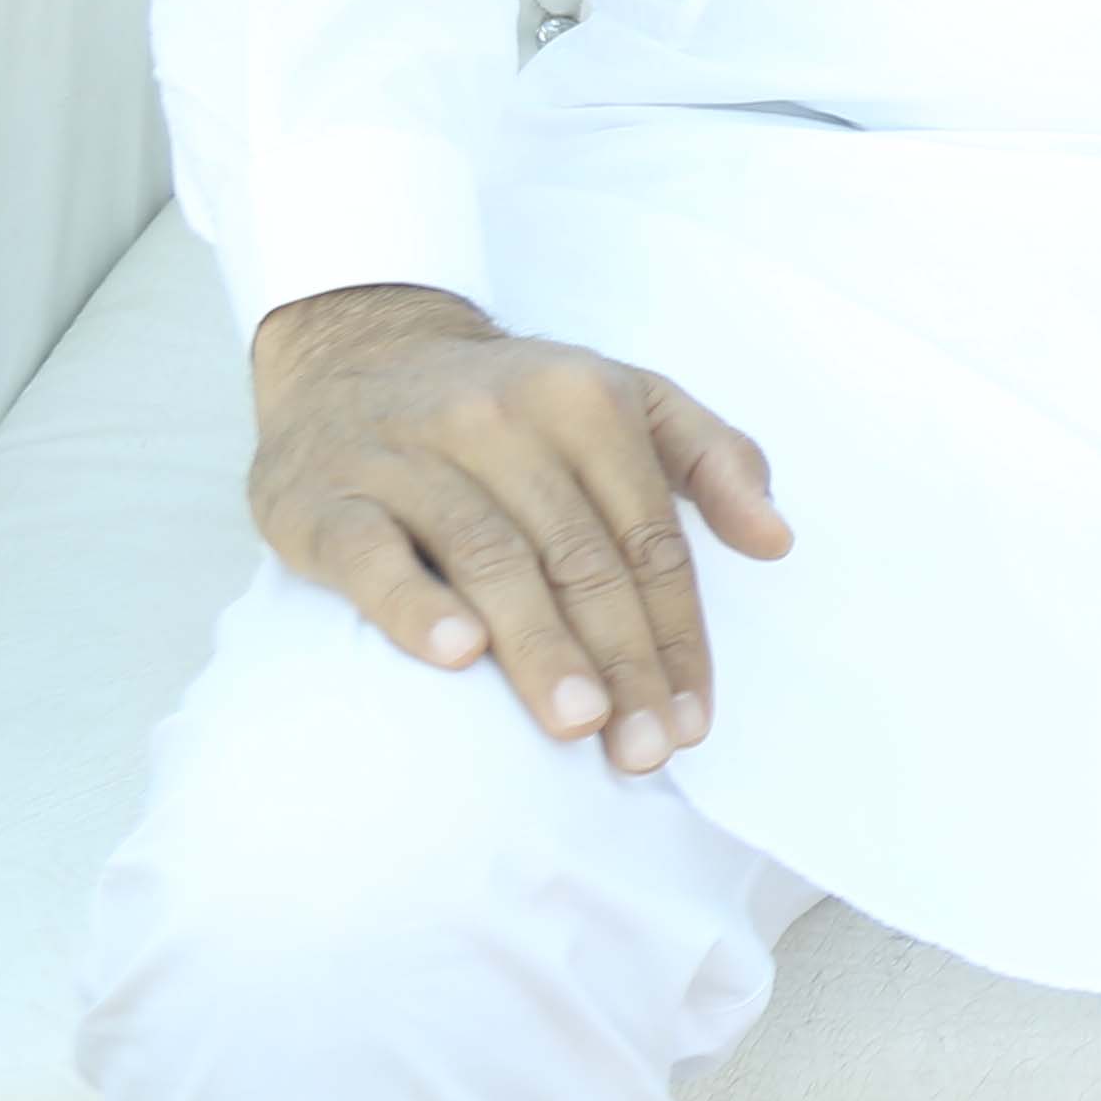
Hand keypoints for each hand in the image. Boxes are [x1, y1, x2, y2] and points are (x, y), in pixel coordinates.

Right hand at [245, 283, 789, 771]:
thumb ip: (713, 458)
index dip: (675, 634)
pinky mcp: (323, 496)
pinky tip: (459, 656)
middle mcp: (499, 420)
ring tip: (579, 726)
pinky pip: (371, 554)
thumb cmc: (513, 401)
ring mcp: (407, 456)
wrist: (357, 351)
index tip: (692, 720)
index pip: (648, 537)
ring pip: (490, 559)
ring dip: (540, 648)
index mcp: (585, 399)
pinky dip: (416, 604)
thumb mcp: (628, 397)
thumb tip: (776, 539)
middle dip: (621, 660)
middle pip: (579, 557)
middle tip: (644, 749)